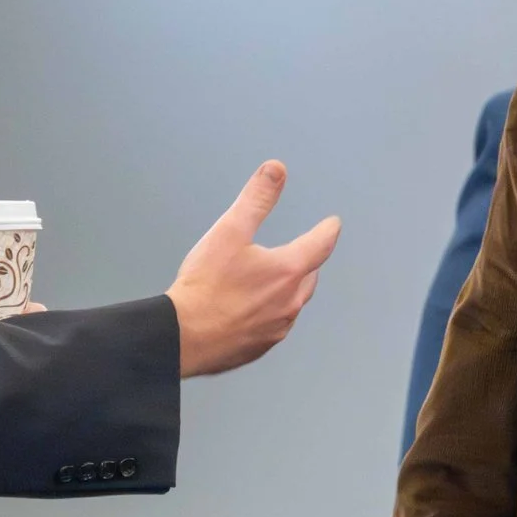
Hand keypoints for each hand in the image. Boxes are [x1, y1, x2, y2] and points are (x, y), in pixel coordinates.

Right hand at [167, 162, 340, 377]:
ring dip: (290, 289)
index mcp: (288, 271)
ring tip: (277, 280)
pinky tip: (256, 309)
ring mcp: (277, 328)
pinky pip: (276, 325)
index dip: (327, 231)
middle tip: (304, 252)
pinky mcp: (261, 346)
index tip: (332, 225)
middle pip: (309, 277)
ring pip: (293, 303)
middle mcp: (289, 302)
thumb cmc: (205, 286)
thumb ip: (256, 199)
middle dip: (308, 262)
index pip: (320, 245)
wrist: (183, 337)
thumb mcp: (229, 231)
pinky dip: (272, 311)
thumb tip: (276, 170)